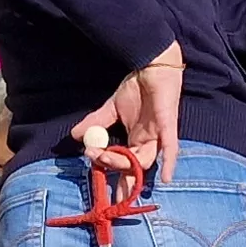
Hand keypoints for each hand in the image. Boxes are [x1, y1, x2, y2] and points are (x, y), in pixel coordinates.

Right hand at [70, 43, 181, 183]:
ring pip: (144, 160)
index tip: (98, 178)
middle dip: (115, 170)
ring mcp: (159, 136)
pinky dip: (169, 163)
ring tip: (104, 156)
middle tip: (95, 159)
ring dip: (123, 162)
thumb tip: (75, 135)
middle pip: (134, 168)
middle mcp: (149, 143)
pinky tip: (165, 178)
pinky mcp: (168, 125)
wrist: (152, 66)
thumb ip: (95, 122)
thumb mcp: (112, 108)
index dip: (116, 180)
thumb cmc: (138, 87)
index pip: (126, 167)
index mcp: (137, 141)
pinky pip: (170, 147)